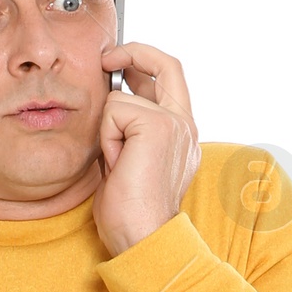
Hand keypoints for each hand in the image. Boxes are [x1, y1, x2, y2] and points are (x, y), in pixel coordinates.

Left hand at [93, 40, 199, 255]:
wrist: (143, 239)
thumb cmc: (131, 215)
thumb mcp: (129, 161)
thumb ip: (129, 130)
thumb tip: (113, 100)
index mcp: (181, 134)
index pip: (169, 78)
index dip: (142, 62)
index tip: (115, 62)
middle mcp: (185, 125)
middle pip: (166, 63)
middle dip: (133, 51)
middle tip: (106, 59)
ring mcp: (175, 123)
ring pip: (122, 98)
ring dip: (108, 131)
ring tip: (117, 163)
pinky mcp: (158, 125)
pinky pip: (114, 111)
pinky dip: (106, 139)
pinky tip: (117, 164)